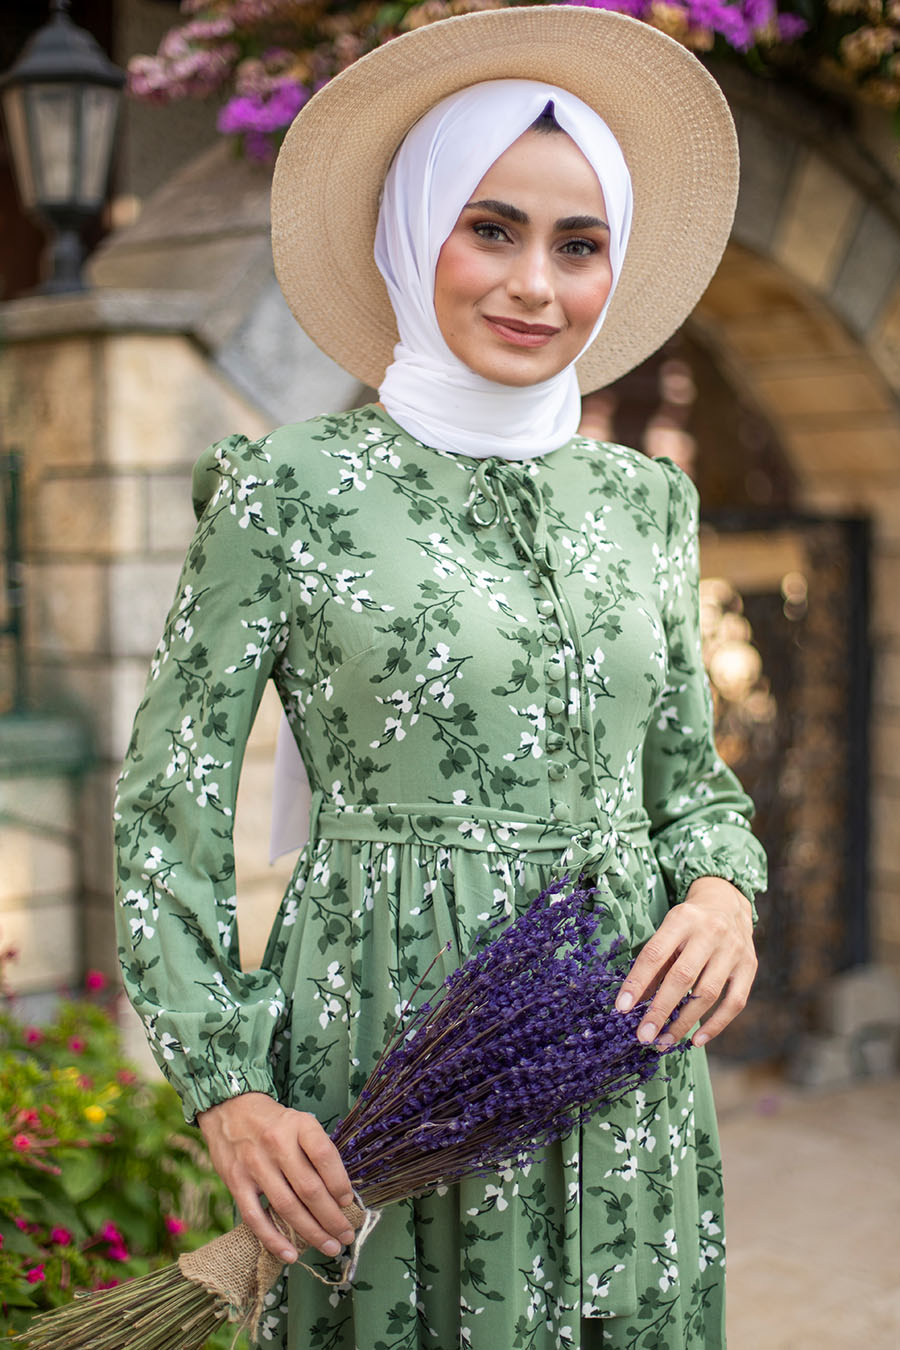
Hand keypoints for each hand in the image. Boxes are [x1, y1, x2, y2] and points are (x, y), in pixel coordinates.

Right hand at [197, 1093, 354, 1264]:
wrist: (230, 1109)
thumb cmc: (274, 1122)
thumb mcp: (300, 1123)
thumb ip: (316, 1152)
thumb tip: (340, 1193)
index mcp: (299, 1125)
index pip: (325, 1155)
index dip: (340, 1182)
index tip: (349, 1201)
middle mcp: (277, 1143)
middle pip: (309, 1188)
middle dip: (332, 1217)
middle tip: (346, 1235)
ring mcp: (255, 1164)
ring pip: (287, 1207)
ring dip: (311, 1232)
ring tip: (330, 1247)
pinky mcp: (236, 1181)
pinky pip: (255, 1217)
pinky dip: (273, 1239)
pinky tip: (291, 1254)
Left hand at [614, 877, 756, 1048]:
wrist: (728, 904)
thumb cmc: (690, 924)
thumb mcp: (668, 931)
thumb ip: (655, 964)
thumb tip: (635, 1002)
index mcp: (682, 920)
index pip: (655, 954)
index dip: (637, 982)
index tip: (622, 1008)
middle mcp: (710, 933)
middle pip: (682, 977)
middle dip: (660, 1010)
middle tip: (644, 1035)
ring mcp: (733, 950)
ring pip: (708, 993)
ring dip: (684, 1022)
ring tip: (664, 1041)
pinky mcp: (749, 967)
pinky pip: (734, 1002)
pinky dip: (715, 1025)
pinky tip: (697, 1040)